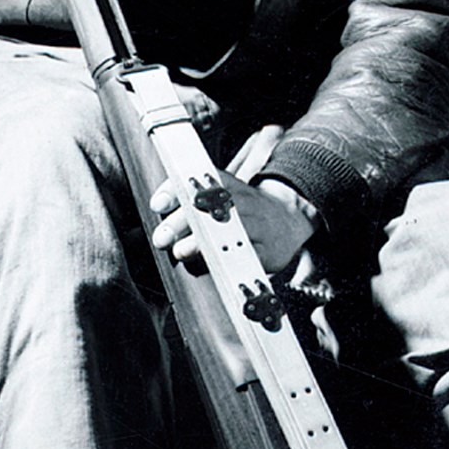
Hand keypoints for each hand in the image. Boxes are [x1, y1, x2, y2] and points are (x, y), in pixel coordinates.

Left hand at [148, 125, 314, 274]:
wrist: (290, 220)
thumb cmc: (244, 213)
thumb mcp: (221, 198)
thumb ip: (189, 203)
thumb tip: (160, 216)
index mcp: (228, 187)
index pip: (200, 182)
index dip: (177, 191)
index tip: (158, 205)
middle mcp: (245, 202)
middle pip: (213, 206)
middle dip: (183, 221)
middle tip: (162, 237)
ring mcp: (259, 226)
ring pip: (230, 229)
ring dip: (202, 242)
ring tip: (181, 251)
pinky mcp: (270, 251)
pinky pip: (249, 256)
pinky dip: (228, 261)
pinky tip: (211, 266)